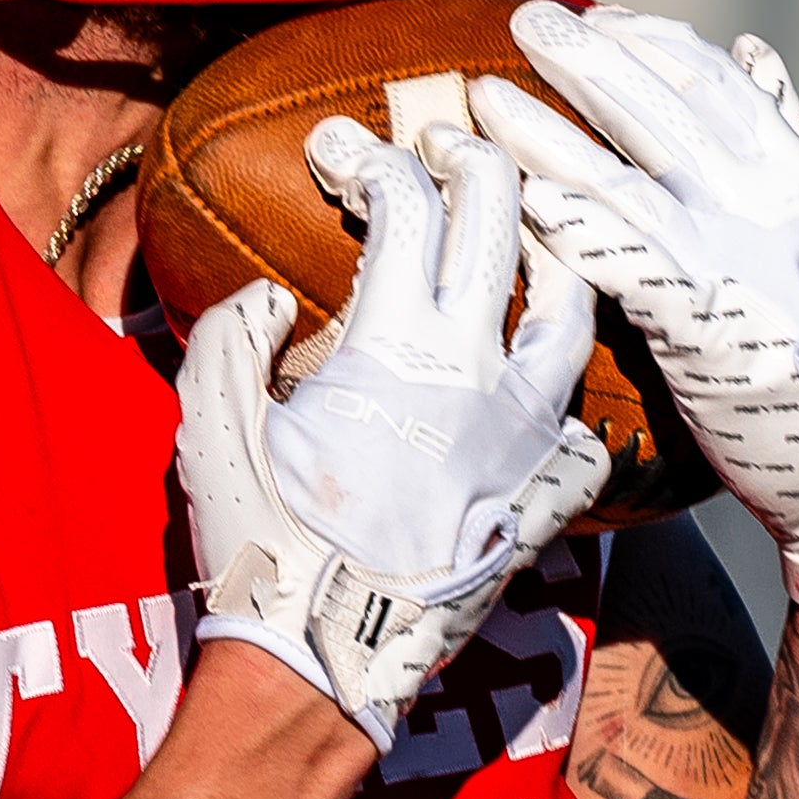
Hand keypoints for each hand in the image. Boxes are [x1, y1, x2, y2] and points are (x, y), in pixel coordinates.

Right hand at [176, 112, 610, 741]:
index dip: (371, 158)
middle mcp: (478, 374)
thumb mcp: (213, 425)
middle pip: (499, 225)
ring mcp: (525, 433)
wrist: (326, 659)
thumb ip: (232, 341)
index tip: (341, 145)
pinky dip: (571, 391)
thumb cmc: (263, 541)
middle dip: (474, 160)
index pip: (407, 210)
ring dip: (553, 249)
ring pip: (570, 310)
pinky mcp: (546, 494)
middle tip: (450, 138)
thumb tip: (267, 298)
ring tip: (532, 228)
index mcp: (397, 346)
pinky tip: (552, 378)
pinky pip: (585, 426)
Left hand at [473, 2, 798, 617]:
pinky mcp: (697, 330)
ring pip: (622, 178)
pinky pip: (616, 262)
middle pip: (661, 113)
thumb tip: (754, 55)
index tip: (601, 18)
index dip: (652, 44)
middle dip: (587, 61)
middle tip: (529, 21)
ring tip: (487, 98)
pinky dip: (566, 225)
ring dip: (546, 134)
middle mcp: (770, 213)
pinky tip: (519, 199)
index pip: (718, 86)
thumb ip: (794, 143)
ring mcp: (732, 268)